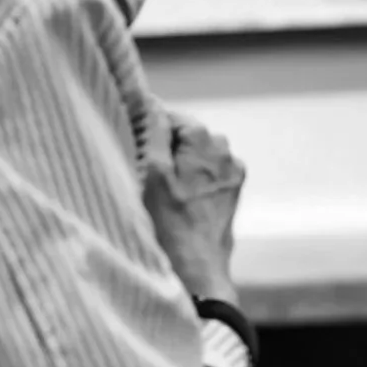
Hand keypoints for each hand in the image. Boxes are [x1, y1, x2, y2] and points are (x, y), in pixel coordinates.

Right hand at [142, 100, 244, 302]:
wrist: (197, 267)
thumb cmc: (169, 221)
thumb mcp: (152, 170)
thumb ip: (152, 129)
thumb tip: (149, 100)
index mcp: (206, 139)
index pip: (171, 116)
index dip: (149, 128)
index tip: (134, 146)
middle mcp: (226, 151)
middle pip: (185, 136)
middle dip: (165, 147)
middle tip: (144, 172)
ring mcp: (233, 173)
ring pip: (196, 155)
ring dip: (178, 164)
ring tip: (160, 189)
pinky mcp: (233, 192)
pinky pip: (207, 174)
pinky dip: (191, 179)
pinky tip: (178, 199)